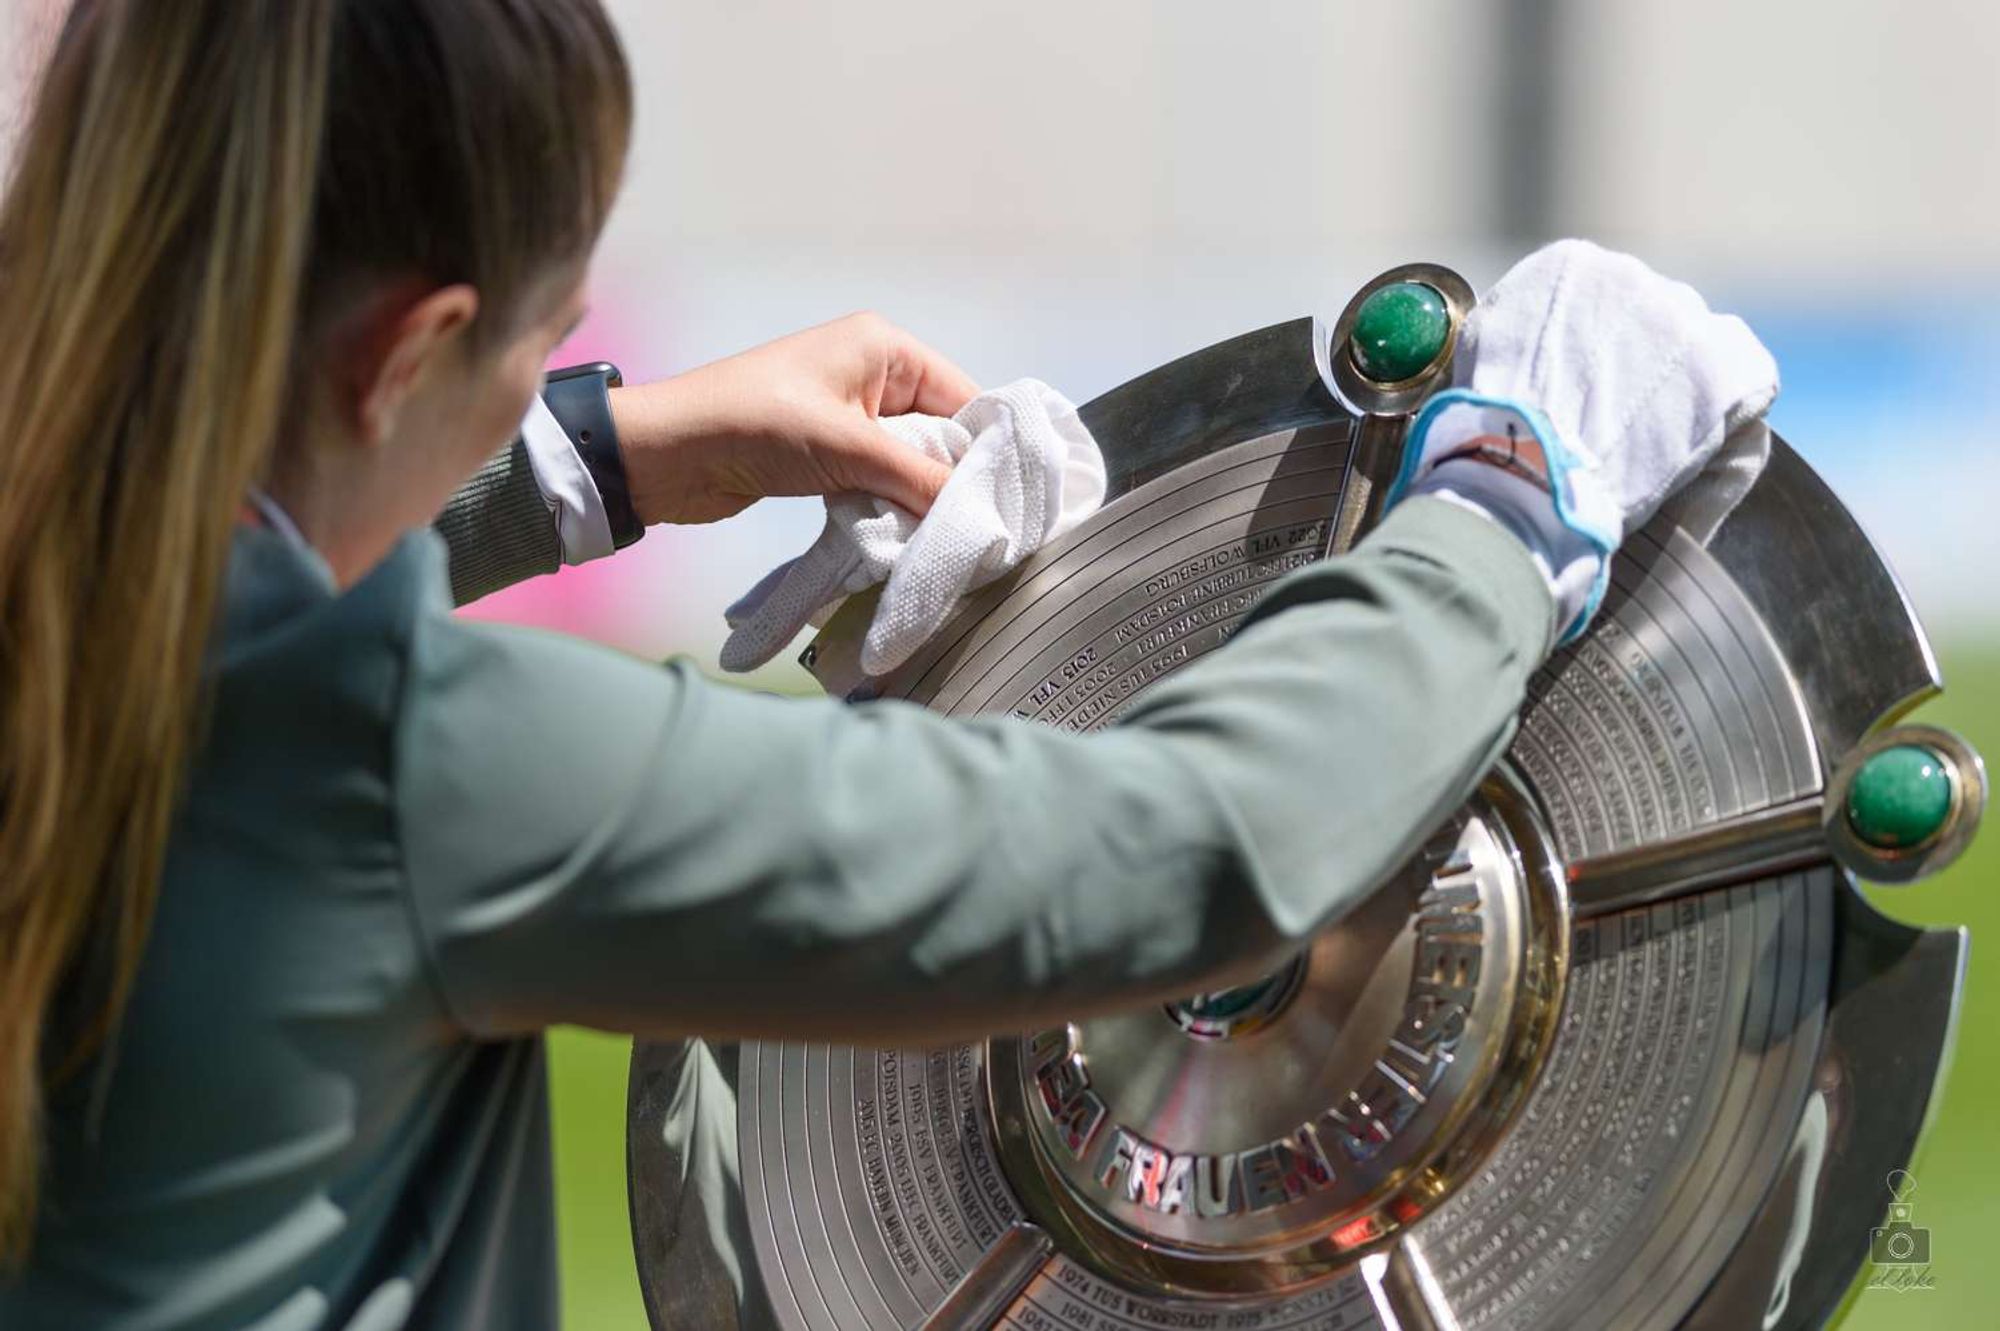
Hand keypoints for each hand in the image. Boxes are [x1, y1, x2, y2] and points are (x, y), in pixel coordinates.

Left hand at [606, 313, 980, 524]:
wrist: (666, 455)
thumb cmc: (752, 425)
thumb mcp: (847, 450)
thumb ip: (918, 477)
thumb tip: (978, 510)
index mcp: (883, 348)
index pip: (964, 398)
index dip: (986, 450)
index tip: (1010, 501)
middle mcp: (873, 374)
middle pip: (942, 432)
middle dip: (954, 478)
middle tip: (980, 529)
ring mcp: (850, 415)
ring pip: (912, 461)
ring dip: (920, 497)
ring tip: (945, 537)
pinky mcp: (829, 451)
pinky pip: (880, 478)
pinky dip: (891, 504)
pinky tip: (904, 535)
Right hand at [1391, 240, 1778, 643]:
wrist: (1521, 474)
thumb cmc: (1487, 431)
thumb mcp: (1482, 353)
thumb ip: (1525, 331)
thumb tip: (1544, 343)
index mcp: (1568, 267)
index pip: (1605, 298)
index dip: (1597, 351)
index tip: (1583, 394)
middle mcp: (1629, 275)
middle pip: (1654, 316)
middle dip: (1641, 366)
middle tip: (1615, 425)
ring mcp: (1680, 318)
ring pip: (1701, 345)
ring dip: (1683, 389)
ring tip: (1648, 445)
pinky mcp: (1722, 366)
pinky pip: (1749, 377)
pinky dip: (1732, 411)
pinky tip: (1696, 443)